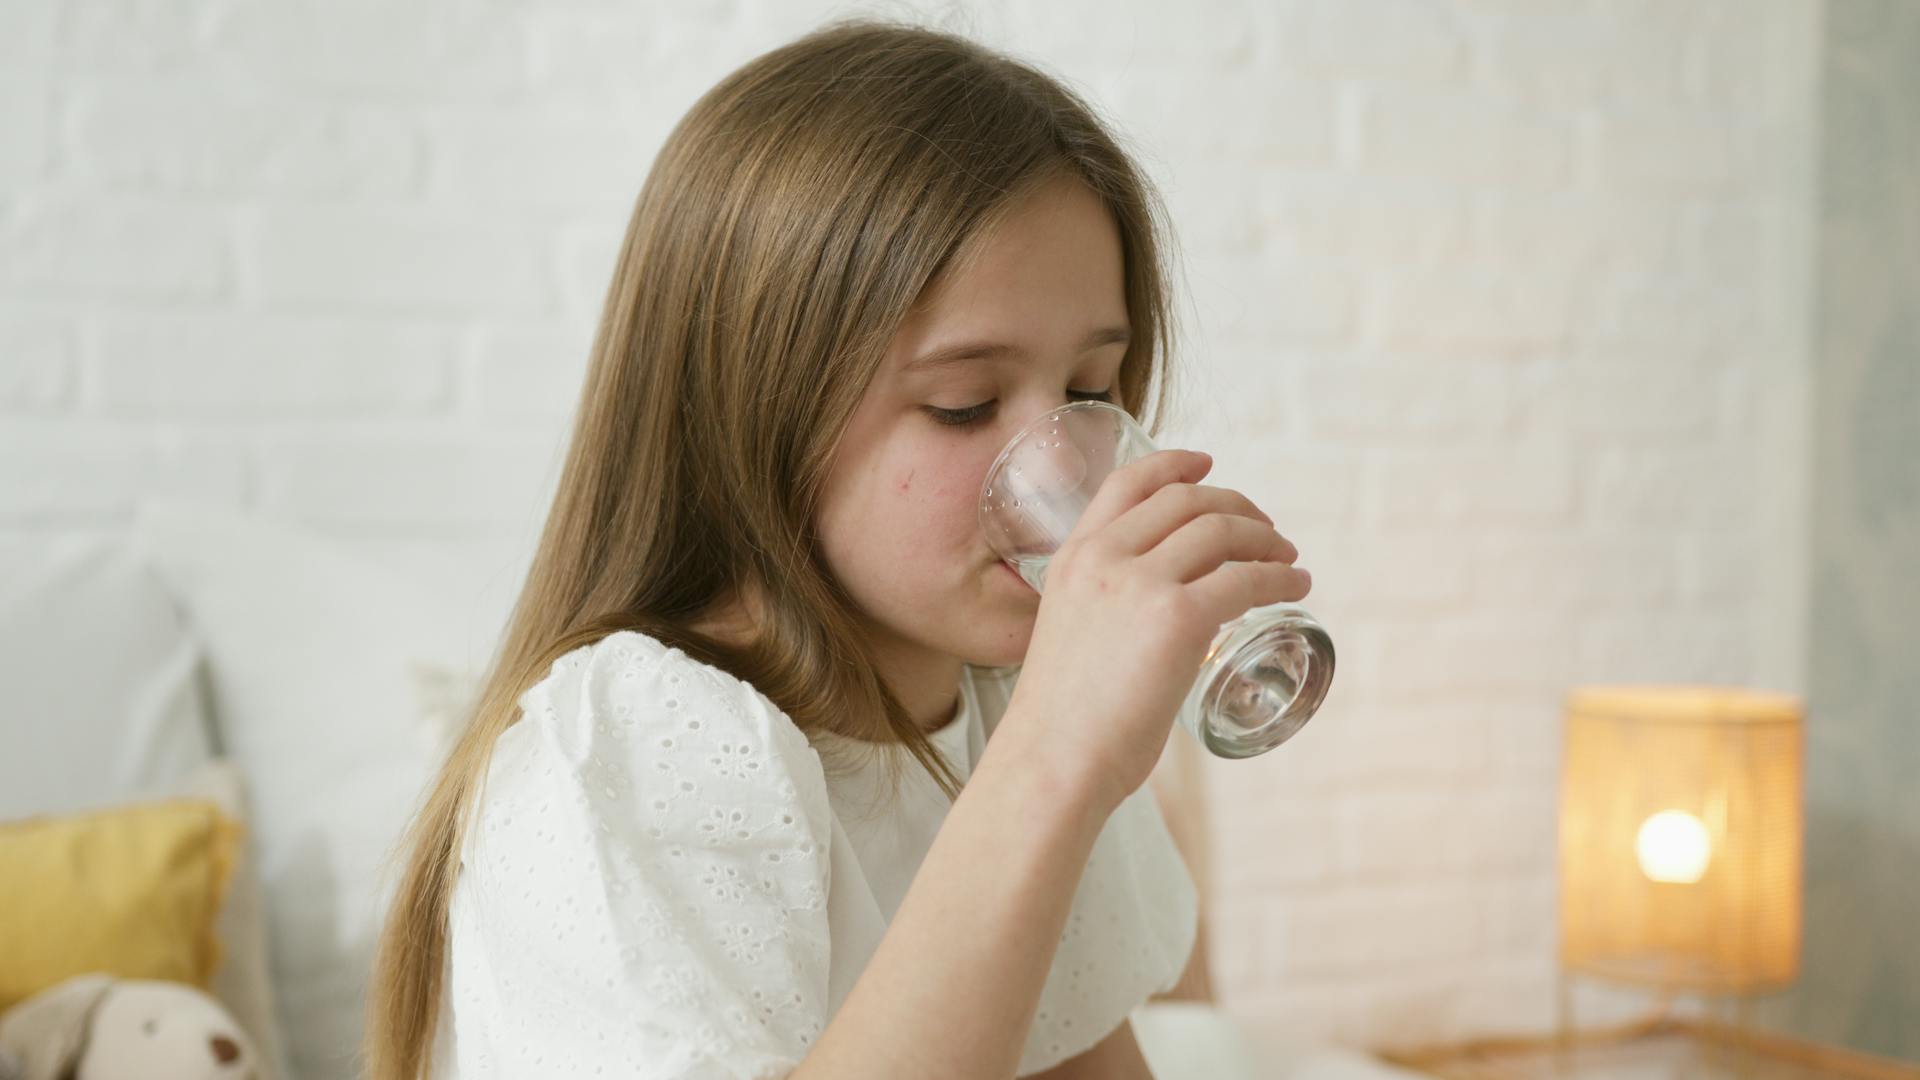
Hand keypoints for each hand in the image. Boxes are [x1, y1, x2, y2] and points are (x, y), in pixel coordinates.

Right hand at [1003, 448, 1311, 815]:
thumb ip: (1104, 609)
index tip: (1206, 463)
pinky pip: (1246, 580)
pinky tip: (1295, 585)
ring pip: (1223, 531)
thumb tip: (1147, 624)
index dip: (1175, 464)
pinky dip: (1280, 577)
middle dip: (1238, 506)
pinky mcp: (1180, 619)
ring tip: (1287, 557)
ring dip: (1267, 539)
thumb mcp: (1068, 633)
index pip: (1129, 481)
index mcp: (1074, 556)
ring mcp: (1142, 584)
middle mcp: (1106, 557)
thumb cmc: (1062, 720)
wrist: (1052, 759)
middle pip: (1188, 501)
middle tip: (1265, 529)